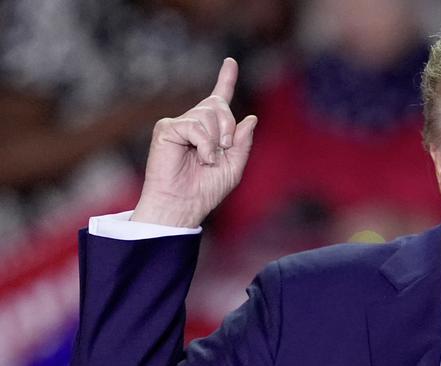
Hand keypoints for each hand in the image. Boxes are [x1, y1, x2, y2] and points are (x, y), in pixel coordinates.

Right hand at [132, 58, 256, 226]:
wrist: (183, 204)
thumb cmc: (206, 190)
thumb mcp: (234, 167)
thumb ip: (243, 143)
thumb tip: (251, 118)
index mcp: (211, 131)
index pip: (220, 99)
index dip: (226, 80)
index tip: (230, 62)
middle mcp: (195, 123)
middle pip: (220, 106)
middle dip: (229, 129)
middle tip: (223, 151)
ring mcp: (179, 124)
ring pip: (209, 115)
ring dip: (216, 141)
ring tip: (207, 160)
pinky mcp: (167, 129)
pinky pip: (196, 125)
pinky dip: (204, 144)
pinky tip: (200, 158)